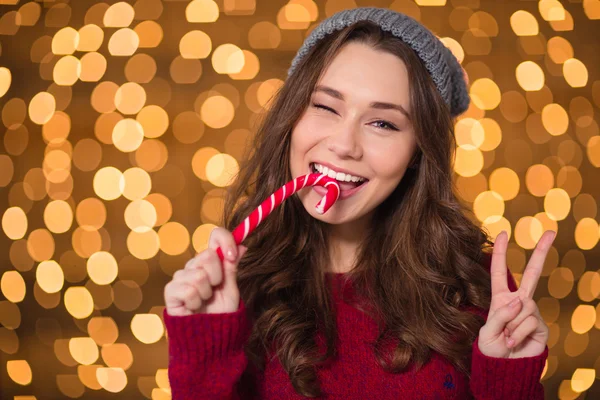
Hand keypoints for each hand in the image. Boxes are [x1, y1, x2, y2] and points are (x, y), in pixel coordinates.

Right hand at [164, 227, 247, 315]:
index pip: (215, 236)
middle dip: (217, 276)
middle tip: (214, 290)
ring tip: (204, 302)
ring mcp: (181, 278)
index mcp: (211, 262)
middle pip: (207, 255)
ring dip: (206, 293)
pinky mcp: (171, 292)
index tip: (232, 255)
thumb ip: (232, 268)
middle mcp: (194, 266)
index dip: (225, 240)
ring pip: (198, 275)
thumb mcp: (231, 290)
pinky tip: (194, 308)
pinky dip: (195, 302)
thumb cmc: (221, 315)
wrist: (210, 338)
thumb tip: (243, 247)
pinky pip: (187, 290)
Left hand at [477, 230, 554, 358]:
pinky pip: (529, 321)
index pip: (500, 272)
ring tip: (507, 339)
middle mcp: (518, 301)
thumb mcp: (487, 332)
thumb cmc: (493, 349)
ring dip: (511, 326)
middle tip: (552, 231)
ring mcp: (531, 312)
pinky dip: (519, 334)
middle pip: (531, 274)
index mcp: (500, 299)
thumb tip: (520, 301)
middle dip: (542, 252)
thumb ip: (500, 315)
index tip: (503, 233)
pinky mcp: (541, 325)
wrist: (506, 369)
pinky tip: (516, 343)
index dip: (500, 253)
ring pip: (523, 307)